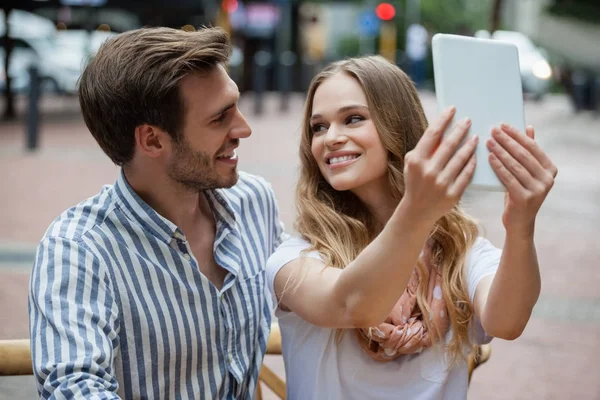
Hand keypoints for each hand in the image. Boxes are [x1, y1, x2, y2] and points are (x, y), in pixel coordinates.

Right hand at [402, 106, 477, 224]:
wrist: (417, 210)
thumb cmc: (415, 181)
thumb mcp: (413, 163)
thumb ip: (424, 147)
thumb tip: (441, 127)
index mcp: (416, 161)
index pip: (432, 135)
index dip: (443, 120)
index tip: (452, 109)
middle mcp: (428, 171)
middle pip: (449, 145)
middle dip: (460, 130)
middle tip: (468, 120)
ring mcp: (441, 184)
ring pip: (460, 159)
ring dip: (470, 145)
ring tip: (476, 136)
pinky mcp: (452, 194)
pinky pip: (466, 175)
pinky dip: (472, 163)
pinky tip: (476, 155)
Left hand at [487, 124, 557, 234]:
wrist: (519, 222)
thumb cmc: (520, 192)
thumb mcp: (527, 172)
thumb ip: (529, 152)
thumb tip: (529, 127)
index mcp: (550, 169)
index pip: (532, 146)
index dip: (517, 134)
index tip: (502, 125)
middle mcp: (547, 179)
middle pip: (523, 154)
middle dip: (506, 141)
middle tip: (492, 130)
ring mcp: (538, 189)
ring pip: (515, 165)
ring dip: (500, 151)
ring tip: (488, 141)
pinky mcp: (525, 198)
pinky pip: (508, 178)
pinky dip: (498, 166)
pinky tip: (489, 157)